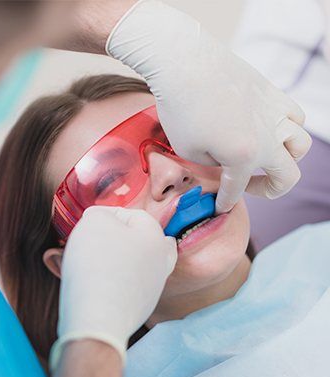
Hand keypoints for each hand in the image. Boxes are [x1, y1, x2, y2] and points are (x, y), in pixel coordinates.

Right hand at [50, 206, 176, 368]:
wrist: (98, 318)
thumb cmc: (97, 263)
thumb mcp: (94, 222)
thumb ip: (100, 214)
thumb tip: (101, 220)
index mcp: (155, 236)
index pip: (133, 215)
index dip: (107, 214)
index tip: (87, 222)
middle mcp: (161, 261)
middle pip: (143, 240)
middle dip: (121, 237)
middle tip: (99, 239)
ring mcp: (153, 286)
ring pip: (138, 263)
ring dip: (119, 258)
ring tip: (96, 259)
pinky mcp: (141, 307)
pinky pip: (129, 286)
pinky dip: (116, 280)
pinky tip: (99, 281)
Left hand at [107, 0, 311, 212]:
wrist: (184, 63)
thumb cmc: (181, 109)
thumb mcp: (188, 150)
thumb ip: (213, 164)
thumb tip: (224, 161)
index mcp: (244, 156)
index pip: (237, 189)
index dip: (225, 202)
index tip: (219, 208)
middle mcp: (268, 137)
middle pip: (288, 176)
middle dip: (270, 190)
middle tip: (249, 187)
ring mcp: (274, 113)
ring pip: (300, 145)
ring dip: (286, 159)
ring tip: (265, 158)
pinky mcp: (272, 93)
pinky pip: (294, 115)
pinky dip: (288, 128)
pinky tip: (269, 128)